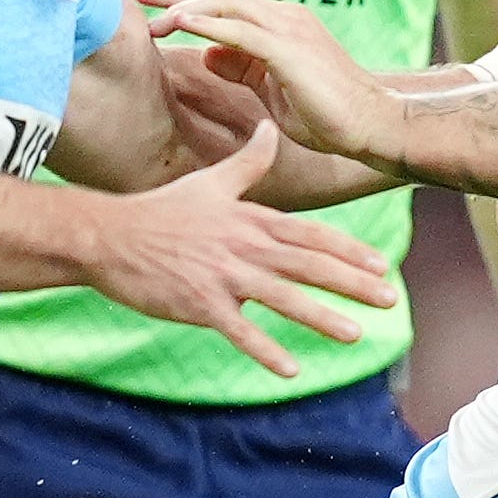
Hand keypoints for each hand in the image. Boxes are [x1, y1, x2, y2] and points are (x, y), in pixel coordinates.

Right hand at [72, 120, 398, 376]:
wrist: (108, 236)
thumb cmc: (161, 211)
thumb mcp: (210, 182)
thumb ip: (249, 161)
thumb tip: (271, 127)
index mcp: (251, 219)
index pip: (311, 235)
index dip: (349, 250)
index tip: (382, 264)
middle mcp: (244, 246)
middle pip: (308, 264)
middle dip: (352, 282)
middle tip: (390, 299)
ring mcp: (222, 275)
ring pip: (282, 297)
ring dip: (321, 317)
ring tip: (356, 335)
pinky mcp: (198, 303)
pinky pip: (238, 331)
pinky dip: (264, 350)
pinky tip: (291, 370)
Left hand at [136, 0, 399, 162]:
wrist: (372, 124)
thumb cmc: (328, 114)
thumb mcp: (272, 88)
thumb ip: (241, 68)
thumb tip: (207, 54)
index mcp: (280, 24)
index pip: (225, 0)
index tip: (150, 1)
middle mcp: (283, 17)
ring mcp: (288, 29)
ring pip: (226, 2)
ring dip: (183, 3)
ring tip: (149, 9)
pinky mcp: (290, 50)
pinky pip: (240, 30)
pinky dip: (207, 23)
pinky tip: (178, 22)